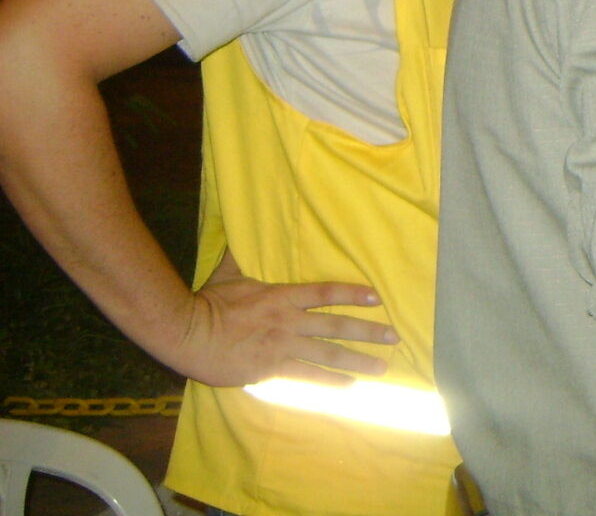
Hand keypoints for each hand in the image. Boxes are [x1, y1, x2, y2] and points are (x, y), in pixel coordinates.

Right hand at [165, 251, 397, 387]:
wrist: (186, 334)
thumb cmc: (208, 303)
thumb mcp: (229, 273)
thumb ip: (244, 254)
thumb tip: (243, 223)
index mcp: (281, 297)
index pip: (325, 293)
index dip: (352, 295)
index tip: (377, 298)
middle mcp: (288, 322)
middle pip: (336, 326)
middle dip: (368, 332)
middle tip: (395, 337)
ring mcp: (281, 346)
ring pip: (328, 354)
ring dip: (358, 361)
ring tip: (382, 367)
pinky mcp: (270, 369)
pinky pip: (306, 376)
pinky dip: (329, 382)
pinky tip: (349, 386)